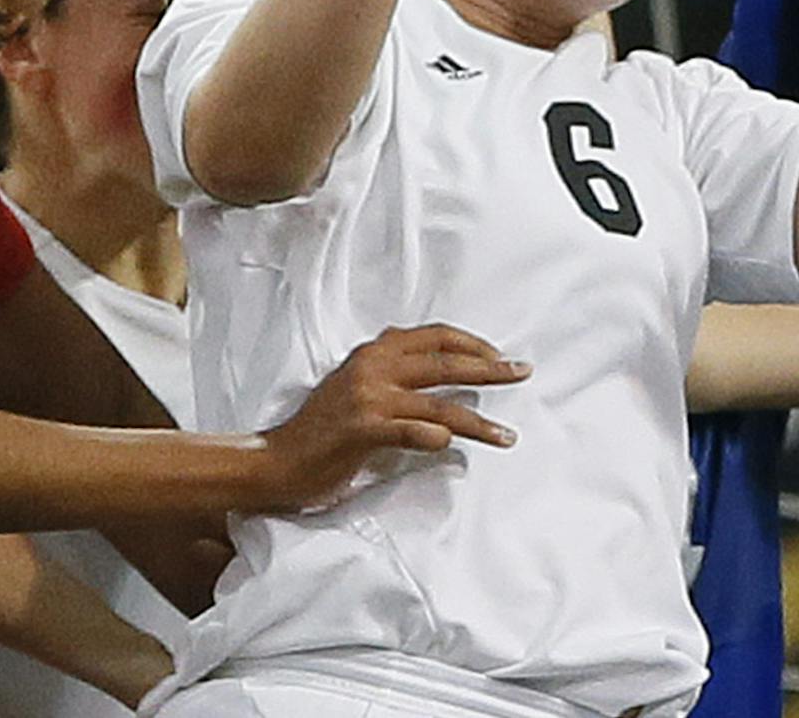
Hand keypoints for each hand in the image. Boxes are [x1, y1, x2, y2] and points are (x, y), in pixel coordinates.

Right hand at [255, 324, 530, 512]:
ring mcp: (367, 397)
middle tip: (522, 373)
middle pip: (444, 362)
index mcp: (373, 353)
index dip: (472, 343)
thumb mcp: (358, 392)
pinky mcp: (362, 429)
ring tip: (507, 435)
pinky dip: (435, 437)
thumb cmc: (322, 434)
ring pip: (438, 403)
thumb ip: (395, 382)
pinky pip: (410, 431)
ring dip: (479, 420)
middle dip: (490, 368)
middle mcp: (372, 367)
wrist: (277, 462)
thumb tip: (444, 393)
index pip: (434, 336)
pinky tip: (453, 446)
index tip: (500, 356)